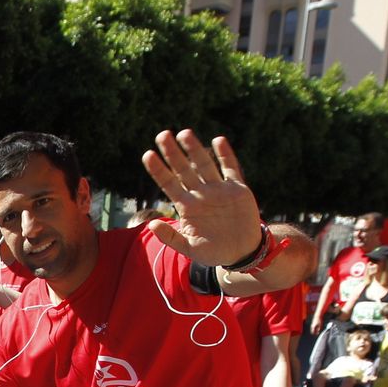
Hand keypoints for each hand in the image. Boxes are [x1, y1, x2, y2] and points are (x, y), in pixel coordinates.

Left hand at [140, 129, 261, 265]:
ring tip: (184, 133)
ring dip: (195, 150)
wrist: (240, 252)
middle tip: (162, 135)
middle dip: (173, 153)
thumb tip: (150, 225)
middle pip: (183, 169)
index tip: (147, 155)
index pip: (168, 183)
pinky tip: (218, 141)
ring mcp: (218, 190)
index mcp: (186, 206)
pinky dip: (225, 155)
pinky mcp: (237, 189)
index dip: (158, 170)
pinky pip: (230, 168)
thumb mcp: (189, 248)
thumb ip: (170, 237)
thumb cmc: (212, 251)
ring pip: (204, 165)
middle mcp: (200, 194)